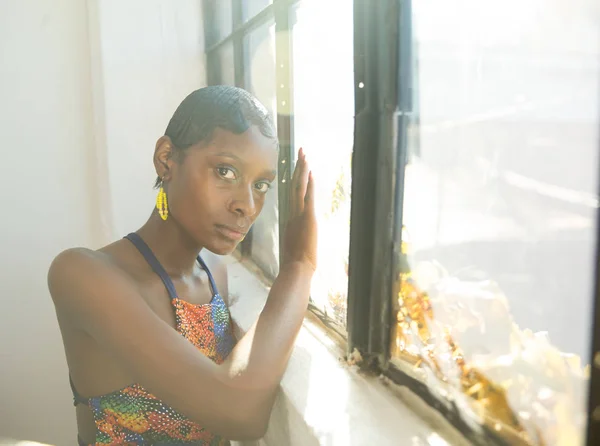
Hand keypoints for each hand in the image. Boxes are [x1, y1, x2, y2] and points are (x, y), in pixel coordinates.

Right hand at [282, 148, 316, 270]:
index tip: (298, 168)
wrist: (296, 269)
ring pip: (299, 187)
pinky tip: (309, 171)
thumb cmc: (296, 265)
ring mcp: (298, 215)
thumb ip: (296, 245)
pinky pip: (306, 196)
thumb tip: (297, 250)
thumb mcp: (297, 251)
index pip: (293, 196)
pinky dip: (308, 183)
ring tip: (304, 154)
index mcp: (290, 221)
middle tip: (300, 152)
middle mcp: (292, 214)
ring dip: (302, 170)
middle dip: (298, 169)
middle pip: (294, 186)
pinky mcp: (307, 218)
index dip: (295, 181)